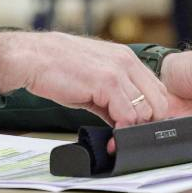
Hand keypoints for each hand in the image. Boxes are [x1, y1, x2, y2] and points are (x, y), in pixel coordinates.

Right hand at [0, 31, 168, 127]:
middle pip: (159, 102)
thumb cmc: (56, 67)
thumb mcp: (93, 78)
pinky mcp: (107, 83)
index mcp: (125, 58)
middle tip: (126, 133)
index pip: (157, 90)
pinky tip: (109, 134)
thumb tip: (125, 120)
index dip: (151, 113)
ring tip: (114, 134)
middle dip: (145, 123)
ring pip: (145, 111)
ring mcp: (118, 72)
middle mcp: (126, 62)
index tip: (138, 127)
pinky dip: (120, 130)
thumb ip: (113, 95)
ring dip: (131, 128)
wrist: (32, 58)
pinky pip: (128, 116)